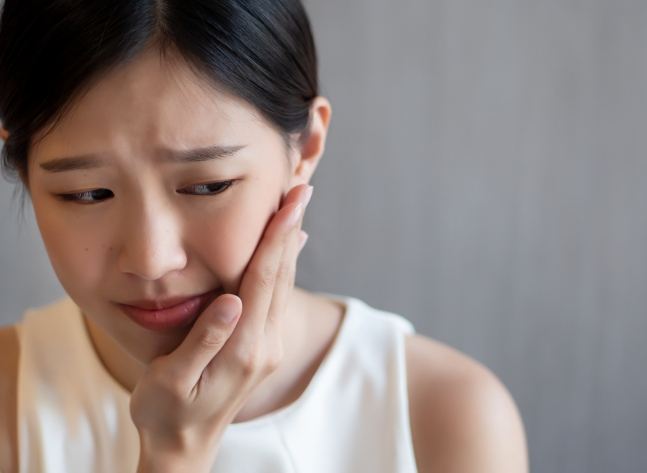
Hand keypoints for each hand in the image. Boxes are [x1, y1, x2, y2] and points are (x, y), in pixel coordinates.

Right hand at [130, 183, 312, 471]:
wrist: (185, 446)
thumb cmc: (167, 413)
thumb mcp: (172, 382)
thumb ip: (204, 341)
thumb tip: (231, 301)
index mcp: (242, 348)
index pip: (263, 280)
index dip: (277, 238)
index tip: (291, 203)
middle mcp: (264, 345)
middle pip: (282, 275)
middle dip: (291, 229)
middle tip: (302, 189)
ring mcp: (268, 347)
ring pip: (284, 283)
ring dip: (291, 242)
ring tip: (297, 207)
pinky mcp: (264, 347)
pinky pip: (277, 296)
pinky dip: (284, 265)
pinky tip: (289, 247)